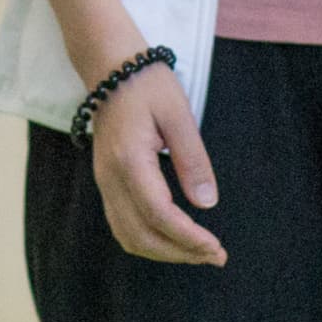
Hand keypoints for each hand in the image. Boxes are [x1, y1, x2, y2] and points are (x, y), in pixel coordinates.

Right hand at [88, 61, 222, 265]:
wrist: (109, 66)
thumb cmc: (148, 85)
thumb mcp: (179, 116)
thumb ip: (193, 161)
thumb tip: (207, 204)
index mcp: (130, 160)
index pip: (159, 214)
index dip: (188, 237)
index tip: (216, 247)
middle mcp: (111, 177)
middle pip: (141, 235)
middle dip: (180, 253)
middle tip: (216, 255)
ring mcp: (104, 182)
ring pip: (128, 236)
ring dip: (164, 252)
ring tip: (198, 252)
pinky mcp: (106, 182)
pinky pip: (122, 225)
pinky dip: (148, 241)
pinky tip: (173, 239)